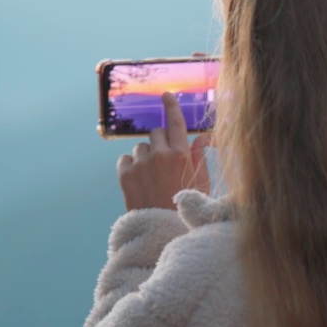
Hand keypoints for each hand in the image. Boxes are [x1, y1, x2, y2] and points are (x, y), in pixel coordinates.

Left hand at [118, 92, 209, 211]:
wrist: (160, 231)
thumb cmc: (185, 208)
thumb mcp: (200, 184)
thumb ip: (199, 158)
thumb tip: (201, 138)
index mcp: (181, 155)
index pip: (175, 122)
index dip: (171, 106)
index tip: (165, 95)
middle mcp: (161, 155)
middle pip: (156, 133)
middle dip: (159, 142)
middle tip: (163, 162)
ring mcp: (141, 163)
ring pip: (141, 147)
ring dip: (145, 156)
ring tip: (151, 178)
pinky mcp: (125, 174)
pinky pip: (125, 159)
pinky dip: (130, 166)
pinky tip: (139, 181)